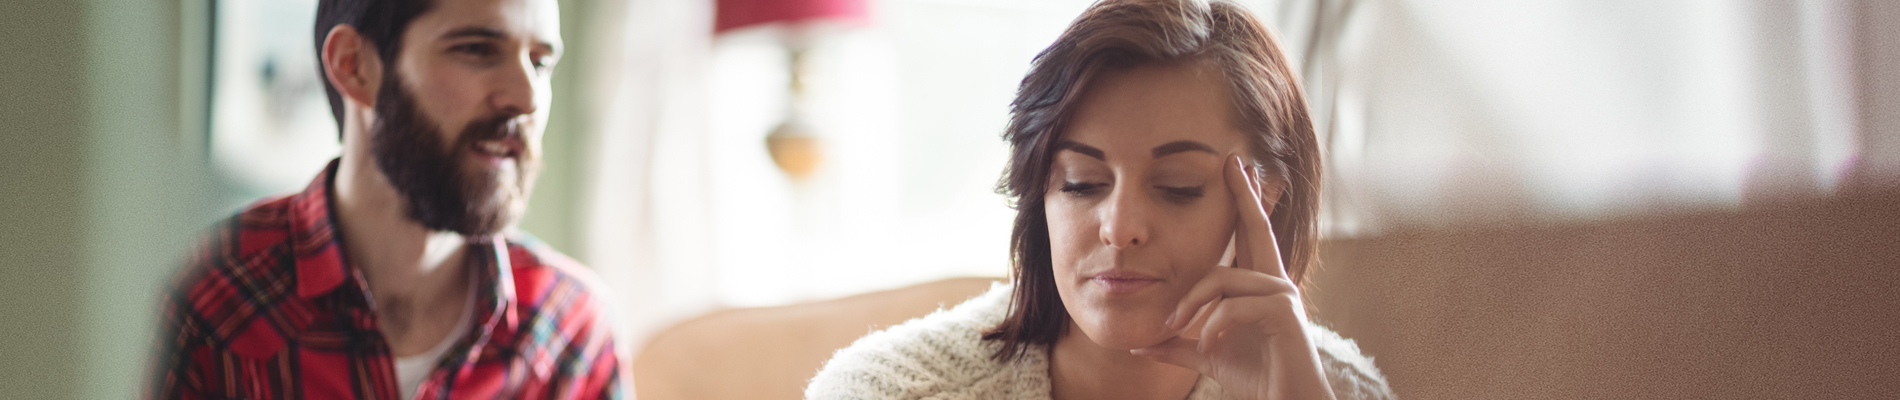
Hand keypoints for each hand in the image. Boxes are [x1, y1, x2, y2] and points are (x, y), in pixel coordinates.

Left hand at [1129, 156, 1335, 399]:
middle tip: (1235, 162)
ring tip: (1173, 326)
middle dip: (1244, 195)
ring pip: (1223, 279)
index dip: (1243, 203)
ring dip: (1192, 303)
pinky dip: (1213, 325)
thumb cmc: (1254, 377)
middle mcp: (1275, 282)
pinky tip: (1206, 343)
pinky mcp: (1284, 313)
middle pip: (1256, 229)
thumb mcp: (1206, 355)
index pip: (1248, 236)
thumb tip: (1140, 346)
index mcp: (1258, 286)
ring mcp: (1282, 295)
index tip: (1238, 170)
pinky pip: (1234, 306)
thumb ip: (1177, 345)